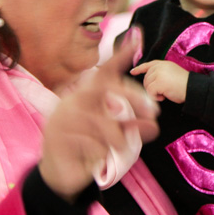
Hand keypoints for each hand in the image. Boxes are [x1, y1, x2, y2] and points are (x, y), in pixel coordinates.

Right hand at [39, 29, 159, 201]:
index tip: (137, 38)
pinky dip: (100, 151)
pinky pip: (89, 141)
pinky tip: (99, 157)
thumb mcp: (112, 135)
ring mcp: (62, 119)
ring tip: (125, 147)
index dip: (120, 56)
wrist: (60, 176)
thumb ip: (130, 125)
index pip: (104, 72)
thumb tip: (154, 124)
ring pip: (100, 120)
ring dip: (118, 135)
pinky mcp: (58, 139)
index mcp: (84, 95)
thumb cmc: (88, 148)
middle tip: (155, 111)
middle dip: (132, 97)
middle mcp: (72, 101)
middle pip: (104, 89)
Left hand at [131, 60, 188, 103]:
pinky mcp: (158, 82)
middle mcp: (160, 66)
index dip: (139, 69)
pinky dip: (155, 97)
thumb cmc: (184, 85)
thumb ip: (161, 73)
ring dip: (153, 92)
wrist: (193, 88)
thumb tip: (149, 80)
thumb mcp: (172, 74)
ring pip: (147, 85)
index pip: (148, 65)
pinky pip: (150, 92)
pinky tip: (163, 97)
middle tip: (161, 92)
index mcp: (164, 64)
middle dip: (150, 87)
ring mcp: (159, 73)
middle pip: (146, 78)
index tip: (132, 72)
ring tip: (164, 94)